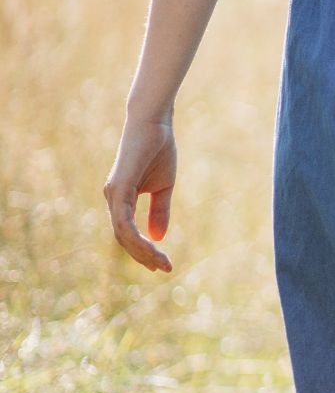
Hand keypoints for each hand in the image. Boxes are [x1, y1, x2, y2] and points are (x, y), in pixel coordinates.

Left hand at [104, 116, 177, 271]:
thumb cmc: (158, 150)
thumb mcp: (163, 187)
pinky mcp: (119, 189)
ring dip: (142, 252)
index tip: (164, 264)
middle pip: (123, 238)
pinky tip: (152, 245)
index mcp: (121, 199)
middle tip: (165, 269)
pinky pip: (123, 222)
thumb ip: (158, 212)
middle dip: (144, 257)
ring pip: (122, 234)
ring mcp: (113, 194)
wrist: (154, 123)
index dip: (144, 251)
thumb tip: (158, 238)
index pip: (128, 233)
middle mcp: (112, 199)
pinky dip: (136, 237)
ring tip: (162, 262)